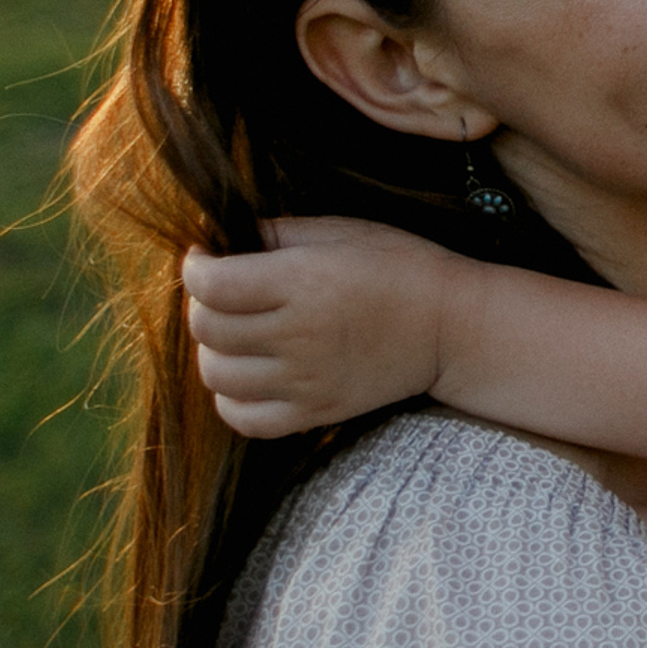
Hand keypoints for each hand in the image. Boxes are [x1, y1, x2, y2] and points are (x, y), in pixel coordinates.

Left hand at [183, 217, 476, 436]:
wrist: (451, 326)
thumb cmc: (399, 265)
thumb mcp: (343, 230)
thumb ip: (278, 233)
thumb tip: (220, 244)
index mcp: (305, 280)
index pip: (213, 284)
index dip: (194, 267)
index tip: (202, 259)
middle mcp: (299, 333)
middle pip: (207, 329)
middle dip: (202, 305)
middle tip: (223, 293)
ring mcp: (305, 379)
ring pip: (217, 375)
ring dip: (214, 351)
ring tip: (236, 333)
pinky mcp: (315, 411)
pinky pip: (242, 417)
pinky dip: (230, 399)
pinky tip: (248, 374)